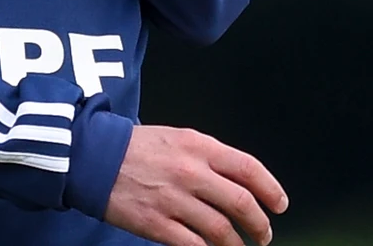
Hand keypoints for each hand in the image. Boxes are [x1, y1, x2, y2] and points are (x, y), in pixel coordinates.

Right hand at [103, 125, 287, 245]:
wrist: (93, 158)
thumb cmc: (135, 148)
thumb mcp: (177, 138)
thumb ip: (208, 157)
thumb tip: (238, 182)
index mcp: (199, 147)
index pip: (249, 169)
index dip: (271, 190)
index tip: (279, 205)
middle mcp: (191, 172)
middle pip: (241, 203)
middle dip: (259, 224)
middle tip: (263, 234)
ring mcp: (175, 200)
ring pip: (222, 231)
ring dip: (237, 245)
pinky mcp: (157, 224)